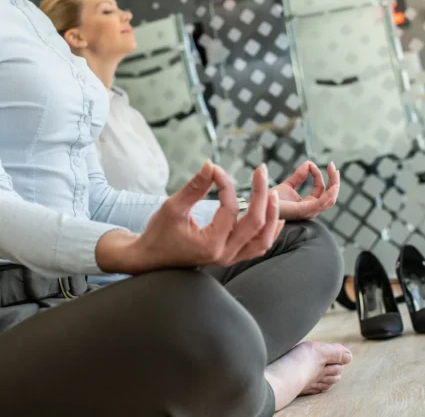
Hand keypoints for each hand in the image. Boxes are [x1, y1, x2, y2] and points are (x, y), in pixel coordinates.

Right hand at [97, 163, 283, 274]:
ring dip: (271, 216)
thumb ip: (194, 187)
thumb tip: (211, 165)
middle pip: (256, 223)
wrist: (150, 259)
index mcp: (210, 243)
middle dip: (261, 194)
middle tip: (261, 170)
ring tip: (273, 193)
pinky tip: (274, 217)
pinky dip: (269, 233)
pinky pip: (258, 248)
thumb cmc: (158, 234)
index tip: (215, 170)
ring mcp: (229, 259)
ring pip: (263, 240)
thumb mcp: (173, 207)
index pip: (230, 209)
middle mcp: (224, 254)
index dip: (226, 184)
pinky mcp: (230, 258)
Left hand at [272, 161, 340, 220]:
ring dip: (335, 184)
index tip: (310, 164)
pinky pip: (322, 203)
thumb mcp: (288, 185)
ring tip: (334, 171)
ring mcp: (308, 211)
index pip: (321, 189)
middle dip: (334, 179)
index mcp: (308, 204)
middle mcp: (311, 209)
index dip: (319, 175)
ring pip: (330, 199)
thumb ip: (299, 176)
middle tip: (332, 165)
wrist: (260, 204)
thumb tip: (309, 163)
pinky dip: (330, 194)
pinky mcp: (303, 210)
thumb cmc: (272, 199)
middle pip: (330, 195)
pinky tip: (333, 185)